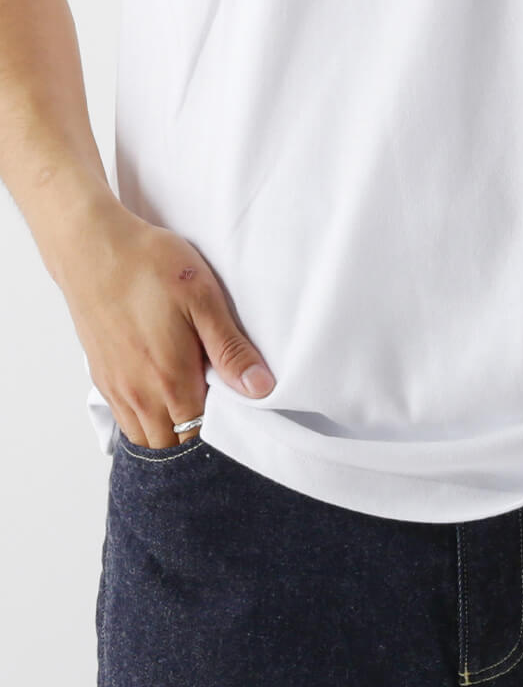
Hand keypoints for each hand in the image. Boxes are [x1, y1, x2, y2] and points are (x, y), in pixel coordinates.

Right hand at [56, 198, 275, 448]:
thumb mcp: (204, 300)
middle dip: (197, 439)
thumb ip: (231, 349)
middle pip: (171, 444)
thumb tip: (261, 389)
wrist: (93, 247)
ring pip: (145, 435)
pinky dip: (146, 421)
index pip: (200, 434)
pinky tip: (164, 397)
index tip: (241, 416)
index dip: (223, 431)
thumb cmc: (151, 266)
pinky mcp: (101, 375)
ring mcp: (115, 387)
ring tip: (196, 407)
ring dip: (170, 432)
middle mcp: (138, 394)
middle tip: (222, 413)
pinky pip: (125, 418)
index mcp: (170, 380)